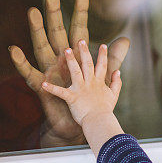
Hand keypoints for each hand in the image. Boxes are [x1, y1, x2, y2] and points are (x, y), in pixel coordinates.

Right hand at [9, 0, 129, 145]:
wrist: (82, 123)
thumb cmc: (90, 99)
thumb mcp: (103, 75)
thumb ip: (112, 57)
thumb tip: (125, 40)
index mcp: (76, 56)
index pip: (79, 29)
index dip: (80, 13)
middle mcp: (60, 59)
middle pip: (57, 32)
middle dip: (55, 14)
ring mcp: (50, 70)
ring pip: (42, 46)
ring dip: (37, 30)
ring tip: (33, 12)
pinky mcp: (42, 85)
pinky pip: (29, 73)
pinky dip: (21, 62)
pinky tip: (13, 50)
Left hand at [42, 41, 124, 156]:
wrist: (99, 122)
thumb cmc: (105, 110)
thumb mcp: (114, 95)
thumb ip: (116, 82)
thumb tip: (118, 71)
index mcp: (98, 82)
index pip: (102, 65)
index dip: (103, 55)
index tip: (103, 45)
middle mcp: (90, 82)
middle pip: (87, 64)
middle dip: (84, 51)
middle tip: (80, 40)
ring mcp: (81, 89)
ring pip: (76, 71)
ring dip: (71, 60)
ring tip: (66, 50)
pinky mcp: (72, 97)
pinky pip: (61, 92)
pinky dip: (52, 89)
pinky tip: (43, 84)